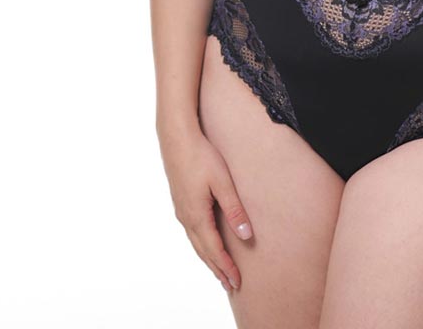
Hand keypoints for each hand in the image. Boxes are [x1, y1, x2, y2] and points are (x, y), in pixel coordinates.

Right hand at [157, 123, 253, 292]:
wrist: (177, 138)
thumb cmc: (202, 156)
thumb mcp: (223, 182)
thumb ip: (234, 210)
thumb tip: (245, 236)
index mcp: (197, 216)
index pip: (214, 250)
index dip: (226, 267)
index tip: (237, 283)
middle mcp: (186, 218)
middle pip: (204, 252)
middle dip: (218, 270)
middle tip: (231, 286)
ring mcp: (181, 211)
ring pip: (196, 243)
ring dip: (209, 259)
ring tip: (220, 272)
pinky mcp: (181, 202)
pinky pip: (192, 233)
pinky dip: (202, 246)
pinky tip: (206, 244)